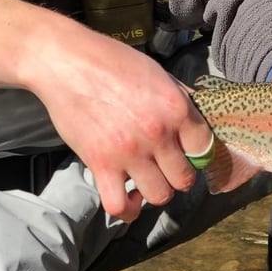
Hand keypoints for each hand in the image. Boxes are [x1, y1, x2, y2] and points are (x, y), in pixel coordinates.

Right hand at [29, 37, 214, 221]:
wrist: (66, 62)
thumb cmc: (111, 61)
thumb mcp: (157, 73)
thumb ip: (178, 99)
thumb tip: (195, 121)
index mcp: (176, 108)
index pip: (205, 149)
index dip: (198, 156)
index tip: (187, 156)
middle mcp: (158, 133)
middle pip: (184, 179)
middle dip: (177, 176)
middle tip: (164, 168)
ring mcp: (130, 152)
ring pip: (159, 196)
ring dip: (154, 191)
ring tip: (145, 179)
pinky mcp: (101, 164)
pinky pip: (120, 206)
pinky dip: (127, 208)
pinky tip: (127, 196)